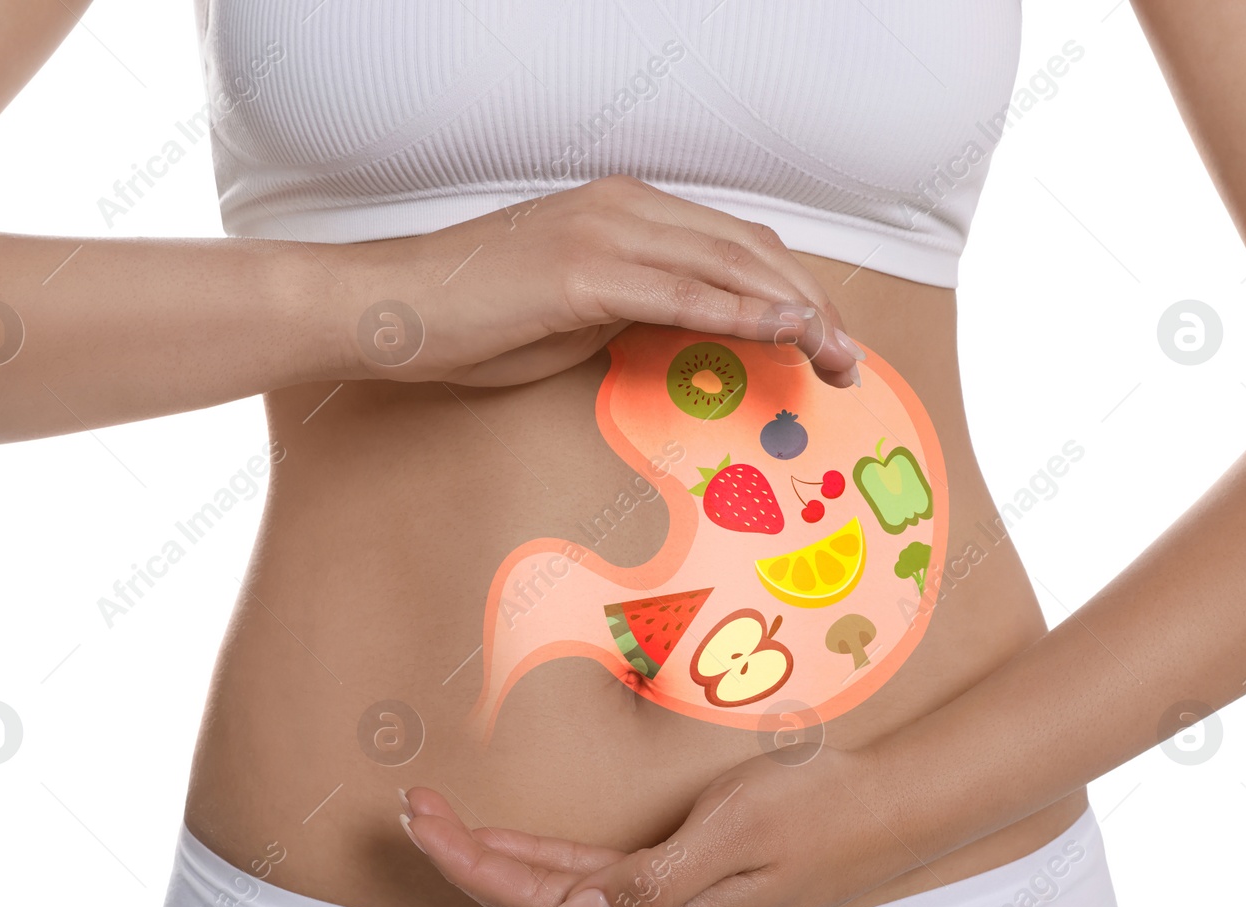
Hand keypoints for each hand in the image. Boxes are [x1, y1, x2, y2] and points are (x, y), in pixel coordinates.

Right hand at [340, 175, 865, 387]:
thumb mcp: (575, 314)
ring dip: (792, 313)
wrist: (395, 309)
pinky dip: (739, 312)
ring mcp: (605, 234)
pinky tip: (783, 333)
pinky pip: (680, 294)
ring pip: (728, 265)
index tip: (827, 339)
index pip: (735, 243)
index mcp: (626, 210)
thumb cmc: (475, 319)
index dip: (792, 287)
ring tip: (834, 356)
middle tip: (850, 361)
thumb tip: (686, 332)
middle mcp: (625, 207)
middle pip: (749, 249)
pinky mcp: (583, 273)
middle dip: (811, 304)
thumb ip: (635, 310)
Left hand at [401, 745, 918, 906]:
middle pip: (531, 904)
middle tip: (410, 806)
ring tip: (438, 818)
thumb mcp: (735, 831)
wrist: (887, 813)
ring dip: (492, 859)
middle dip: (463, 858)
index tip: (421, 815)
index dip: (469, 860)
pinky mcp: (674, 890)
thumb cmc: (818, 810)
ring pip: (551, 896)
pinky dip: (535, 861)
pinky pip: (584, 883)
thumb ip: (651, 879)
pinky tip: (505, 842)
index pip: (535, 900)